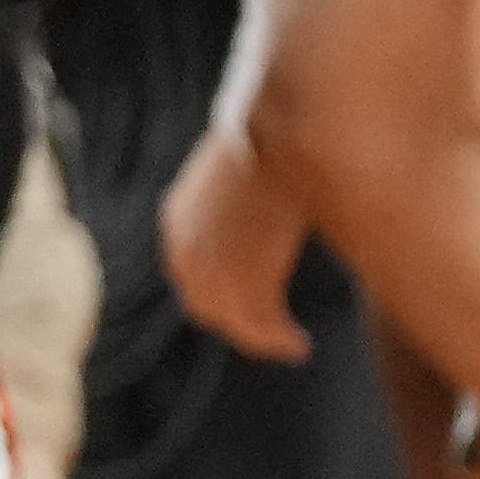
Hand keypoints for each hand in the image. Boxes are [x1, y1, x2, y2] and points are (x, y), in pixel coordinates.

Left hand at [160, 118, 312, 362]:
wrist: (276, 133)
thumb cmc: (269, 136)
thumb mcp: (239, 169)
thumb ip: (239, 196)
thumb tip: (265, 200)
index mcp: (178, 220)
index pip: (188, 272)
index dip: (214, 293)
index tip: (239, 304)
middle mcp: (185, 252)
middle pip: (205, 306)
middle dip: (236, 323)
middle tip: (268, 334)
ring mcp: (211, 271)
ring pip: (235, 323)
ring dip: (264, 338)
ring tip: (291, 346)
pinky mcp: (243, 284)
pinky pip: (262, 326)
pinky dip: (280, 340)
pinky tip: (300, 345)